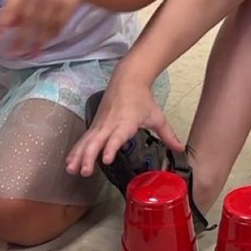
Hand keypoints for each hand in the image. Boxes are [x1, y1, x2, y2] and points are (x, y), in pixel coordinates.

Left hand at [0, 0, 86, 56]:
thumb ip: (17, 3)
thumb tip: (7, 26)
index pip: (11, 6)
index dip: (2, 22)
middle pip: (28, 20)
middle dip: (20, 39)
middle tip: (13, 54)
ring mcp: (55, 1)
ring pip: (43, 26)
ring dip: (35, 42)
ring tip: (28, 54)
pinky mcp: (68, 7)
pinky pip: (57, 26)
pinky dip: (49, 37)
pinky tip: (43, 46)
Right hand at [66, 71, 184, 177]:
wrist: (127, 79)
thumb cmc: (142, 99)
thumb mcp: (157, 117)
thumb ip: (167, 135)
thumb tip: (181, 149)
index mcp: (126, 122)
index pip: (116, 137)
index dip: (111, 148)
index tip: (106, 159)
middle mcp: (110, 124)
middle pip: (96, 141)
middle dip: (89, 156)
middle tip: (85, 171)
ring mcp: (100, 124)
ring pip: (86, 141)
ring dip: (78, 155)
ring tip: (71, 170)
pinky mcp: (95, 125)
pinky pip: (84, 139)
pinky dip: (76, 150)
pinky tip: (69, 162)